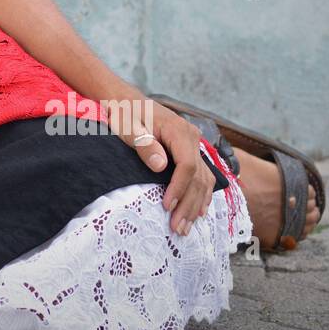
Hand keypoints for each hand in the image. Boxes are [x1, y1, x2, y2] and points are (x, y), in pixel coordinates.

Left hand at [104, 96, 213, 235]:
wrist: (127, 101)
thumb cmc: (125, 113)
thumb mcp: (128, 126)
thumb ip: (144, 144)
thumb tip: (161, 166)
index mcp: (179, 131)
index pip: (187, 166)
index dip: (179, 188)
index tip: (167, 206)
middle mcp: (192, 138)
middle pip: (198, 177)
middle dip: (188, 204)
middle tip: (177, 228)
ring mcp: (193, 145)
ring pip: (203, 180)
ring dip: (195, 205)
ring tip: (185, 227)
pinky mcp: (189, 152)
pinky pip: (201, 177)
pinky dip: (200, 196)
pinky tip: (198, 212)